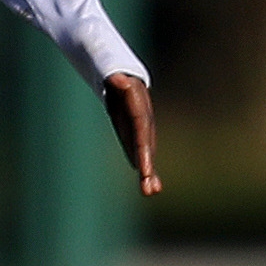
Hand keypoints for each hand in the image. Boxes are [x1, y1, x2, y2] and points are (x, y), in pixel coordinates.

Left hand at [99, 71, 160, 196]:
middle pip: (147, 147)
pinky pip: (141, 157)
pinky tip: (149, 189)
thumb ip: (116, 78)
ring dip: (149, 174)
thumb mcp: (114, 73)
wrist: (124, 81)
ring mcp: (141, 132)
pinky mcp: (136, 140)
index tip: (144, 166)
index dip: (143, 147)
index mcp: (138, 107)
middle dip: (148, 168)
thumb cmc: (116, 76)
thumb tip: (119, 80)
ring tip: (151, 192)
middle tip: (150, 189)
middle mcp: (144, 122)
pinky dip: (146, 173)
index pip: (141, 128)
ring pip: (146, 155)